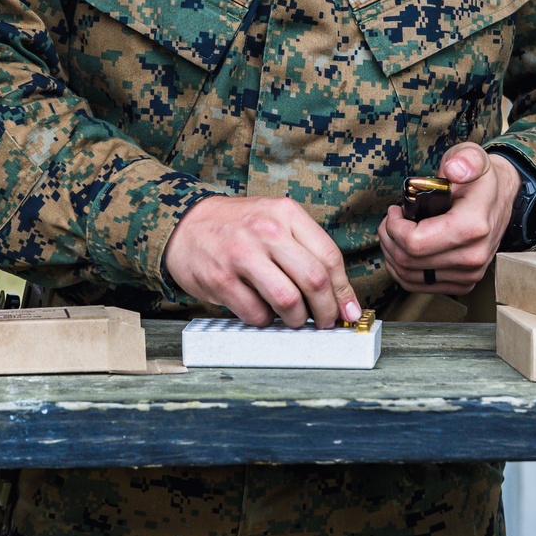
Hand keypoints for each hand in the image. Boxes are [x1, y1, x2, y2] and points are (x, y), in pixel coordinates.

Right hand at [163, 195, 362, 329]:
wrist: (186, 225)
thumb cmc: (239, 227)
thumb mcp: (276, 221)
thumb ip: (306, 250)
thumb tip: (339, 296)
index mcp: (286, 213)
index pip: (329, 256)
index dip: (343, 290)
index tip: (349, 310)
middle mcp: (267, 231)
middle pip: (314, 280)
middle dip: (326, 311)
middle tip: (325, 322)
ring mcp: (242, 255)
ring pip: (288, 301)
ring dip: (297, 320)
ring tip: (294, 319)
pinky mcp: (221, 279)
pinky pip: (256, 314)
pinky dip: (265, 321)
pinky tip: (262, 311)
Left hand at [377, 143, 520, 295]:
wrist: (499, 198)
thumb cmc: (479, 178)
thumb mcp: (472, 156)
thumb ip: (465, 159)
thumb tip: (454, 170)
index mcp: (473, 227)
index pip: (415, 243)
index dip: (394, 227)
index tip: (395, 210)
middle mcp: (473, 256)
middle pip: (408, 261)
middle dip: (388, 238)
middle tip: (389, 221)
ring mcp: (469, 273)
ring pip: (409, 277)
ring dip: (392, 255)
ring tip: (394, 233)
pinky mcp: (464, 283)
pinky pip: (419, 286)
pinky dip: (403, 270)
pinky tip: (403, 250)